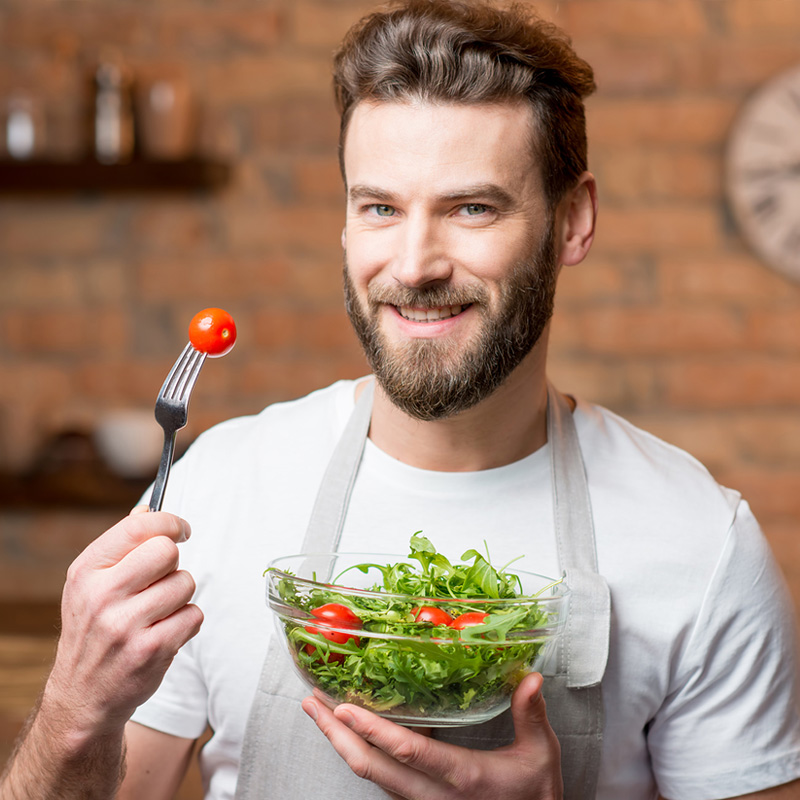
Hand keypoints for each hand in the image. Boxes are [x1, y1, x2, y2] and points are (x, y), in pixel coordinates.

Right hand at [44, 506, 203, 739]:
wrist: (83, 695)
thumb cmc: (94, 629)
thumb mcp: (89, 584)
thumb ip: (120, 545)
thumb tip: (148, 509)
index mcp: (87, 571)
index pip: (140, 526)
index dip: (170, 522)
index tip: (181, 530)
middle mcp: (102, 596)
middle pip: (167, 551)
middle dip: (173, 563)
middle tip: (162, 579)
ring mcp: (126, 625)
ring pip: (185, 582)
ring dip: (180, 595)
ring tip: (158, 612)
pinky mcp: (151, 650)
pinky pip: (194, 614)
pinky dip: (187, 621)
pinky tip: (165, 631)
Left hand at [301, 672, 561, 799]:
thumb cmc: (536, 796)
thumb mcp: (541, 756)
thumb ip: (531, 716)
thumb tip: (531, 678)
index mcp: (462, 777)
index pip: (409, 753)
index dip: (374, 731)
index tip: (344, 708)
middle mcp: (433, 795)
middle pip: (372, 768)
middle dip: (336, 735)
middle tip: (311, 703)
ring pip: (371, 776)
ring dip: (341, 743)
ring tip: (319, 711)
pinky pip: (382, 778)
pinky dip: (360, 753)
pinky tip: (350, 731)